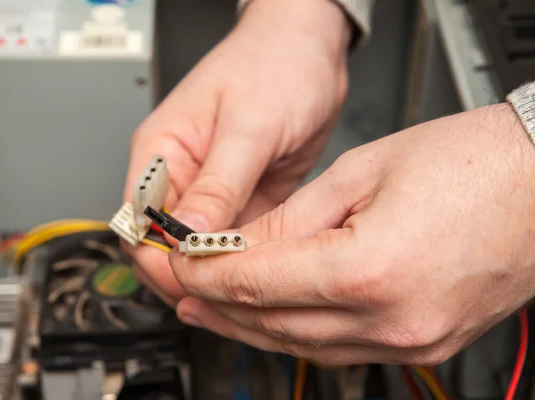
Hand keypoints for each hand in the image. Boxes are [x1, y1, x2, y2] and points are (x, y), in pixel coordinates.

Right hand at [123, 0, 351, 304]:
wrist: (311, 48)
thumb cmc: (272, 63)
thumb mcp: (248, 126)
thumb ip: (219, 183)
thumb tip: (188, 234)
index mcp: (161, 152)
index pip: (138, 222)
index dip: (159, 256)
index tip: (193, 275)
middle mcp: (182, 174)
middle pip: (163, 244)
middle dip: (187, 271)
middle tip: (221, 291)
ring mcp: (213, 189)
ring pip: (200, 248)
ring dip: (218, 268)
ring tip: (244, 283)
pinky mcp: (243, 197)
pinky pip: (234, 239)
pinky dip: (243, 257)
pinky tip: (261, 266)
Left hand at [170, 104, 534, 365]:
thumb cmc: (469, 164)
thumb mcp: (360, 172)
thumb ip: (290, 219)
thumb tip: (239, 244)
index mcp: (369, 270)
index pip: (256, 282)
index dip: (206, 272)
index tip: (181, 260)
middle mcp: (392, 321)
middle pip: (273, 323)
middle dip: (218, 305)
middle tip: (183, 289)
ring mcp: (411, 341)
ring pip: (303, 344)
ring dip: (252, 325)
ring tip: (213, 308)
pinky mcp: (423, 343)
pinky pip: (340, 347)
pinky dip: (298, 331)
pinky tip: (274, 316)